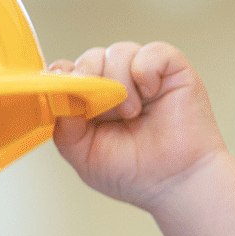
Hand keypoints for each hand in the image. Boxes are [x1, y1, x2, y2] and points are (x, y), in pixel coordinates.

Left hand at [50, 42, 226, 210]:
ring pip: (118, 51)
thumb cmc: (133, 173)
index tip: (63, 88)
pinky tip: (150, 93)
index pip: (68, 71)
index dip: (63, 75)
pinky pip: (152, 51)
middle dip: (89, 77)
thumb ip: (65, 127)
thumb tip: (58, 96)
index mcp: (92, 101)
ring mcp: (143, 74)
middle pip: (91, 57)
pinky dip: (145, 70)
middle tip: (101, 108)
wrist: (176, 184)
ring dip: (119, 81)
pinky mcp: (172, 69)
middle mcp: (116, 83)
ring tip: (131, 112)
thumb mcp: (84, 155)